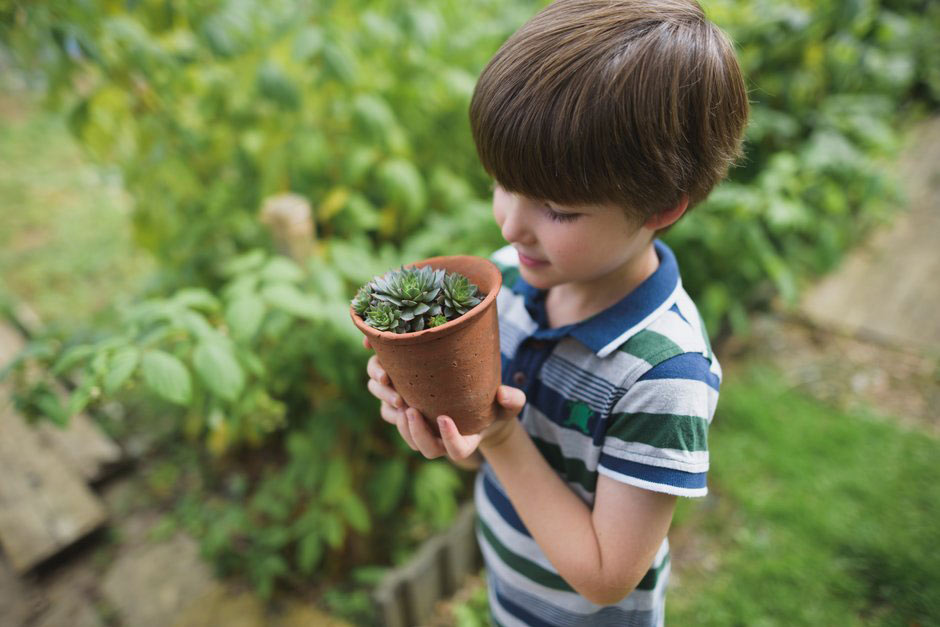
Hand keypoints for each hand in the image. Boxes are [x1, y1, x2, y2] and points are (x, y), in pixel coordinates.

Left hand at [362, 336, 526, 460]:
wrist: (476, 404)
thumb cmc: (494, 406)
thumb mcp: (508, 404)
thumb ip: (513, 400)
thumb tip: (504, 393)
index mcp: (466, 443)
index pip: (457, 452)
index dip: (450, 440)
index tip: (445, 418)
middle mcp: (444, 444)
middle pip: (427, 449)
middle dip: (417, 433)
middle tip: (411, 410)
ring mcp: (426, 434)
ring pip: (408, 438)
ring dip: (402, 424)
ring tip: (400, 400)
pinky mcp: (411, 421)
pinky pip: (395, 421)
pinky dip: (391, 409)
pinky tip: (392, 389)